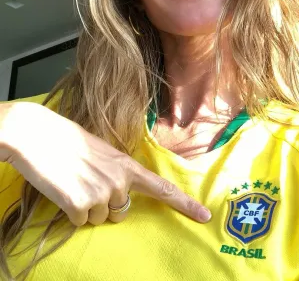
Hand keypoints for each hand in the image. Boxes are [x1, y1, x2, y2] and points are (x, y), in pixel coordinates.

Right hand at [1, 102, 211, 225]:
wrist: (37, 134)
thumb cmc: (68, 138)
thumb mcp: (102, 150)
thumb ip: (117, 170)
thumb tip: (119, 192)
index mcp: (127, 165)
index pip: (162, 188)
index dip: (185, 204)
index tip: (204, 215)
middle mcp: (120, 181)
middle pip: (122, 212)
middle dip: (107, 204)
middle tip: (88, 182)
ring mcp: (101, 194)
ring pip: (100, 218)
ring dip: (87, 207)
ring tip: (74, 182)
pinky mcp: (80, 206)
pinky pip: (81, 221)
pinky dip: (71, 211)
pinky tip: (64, 190)